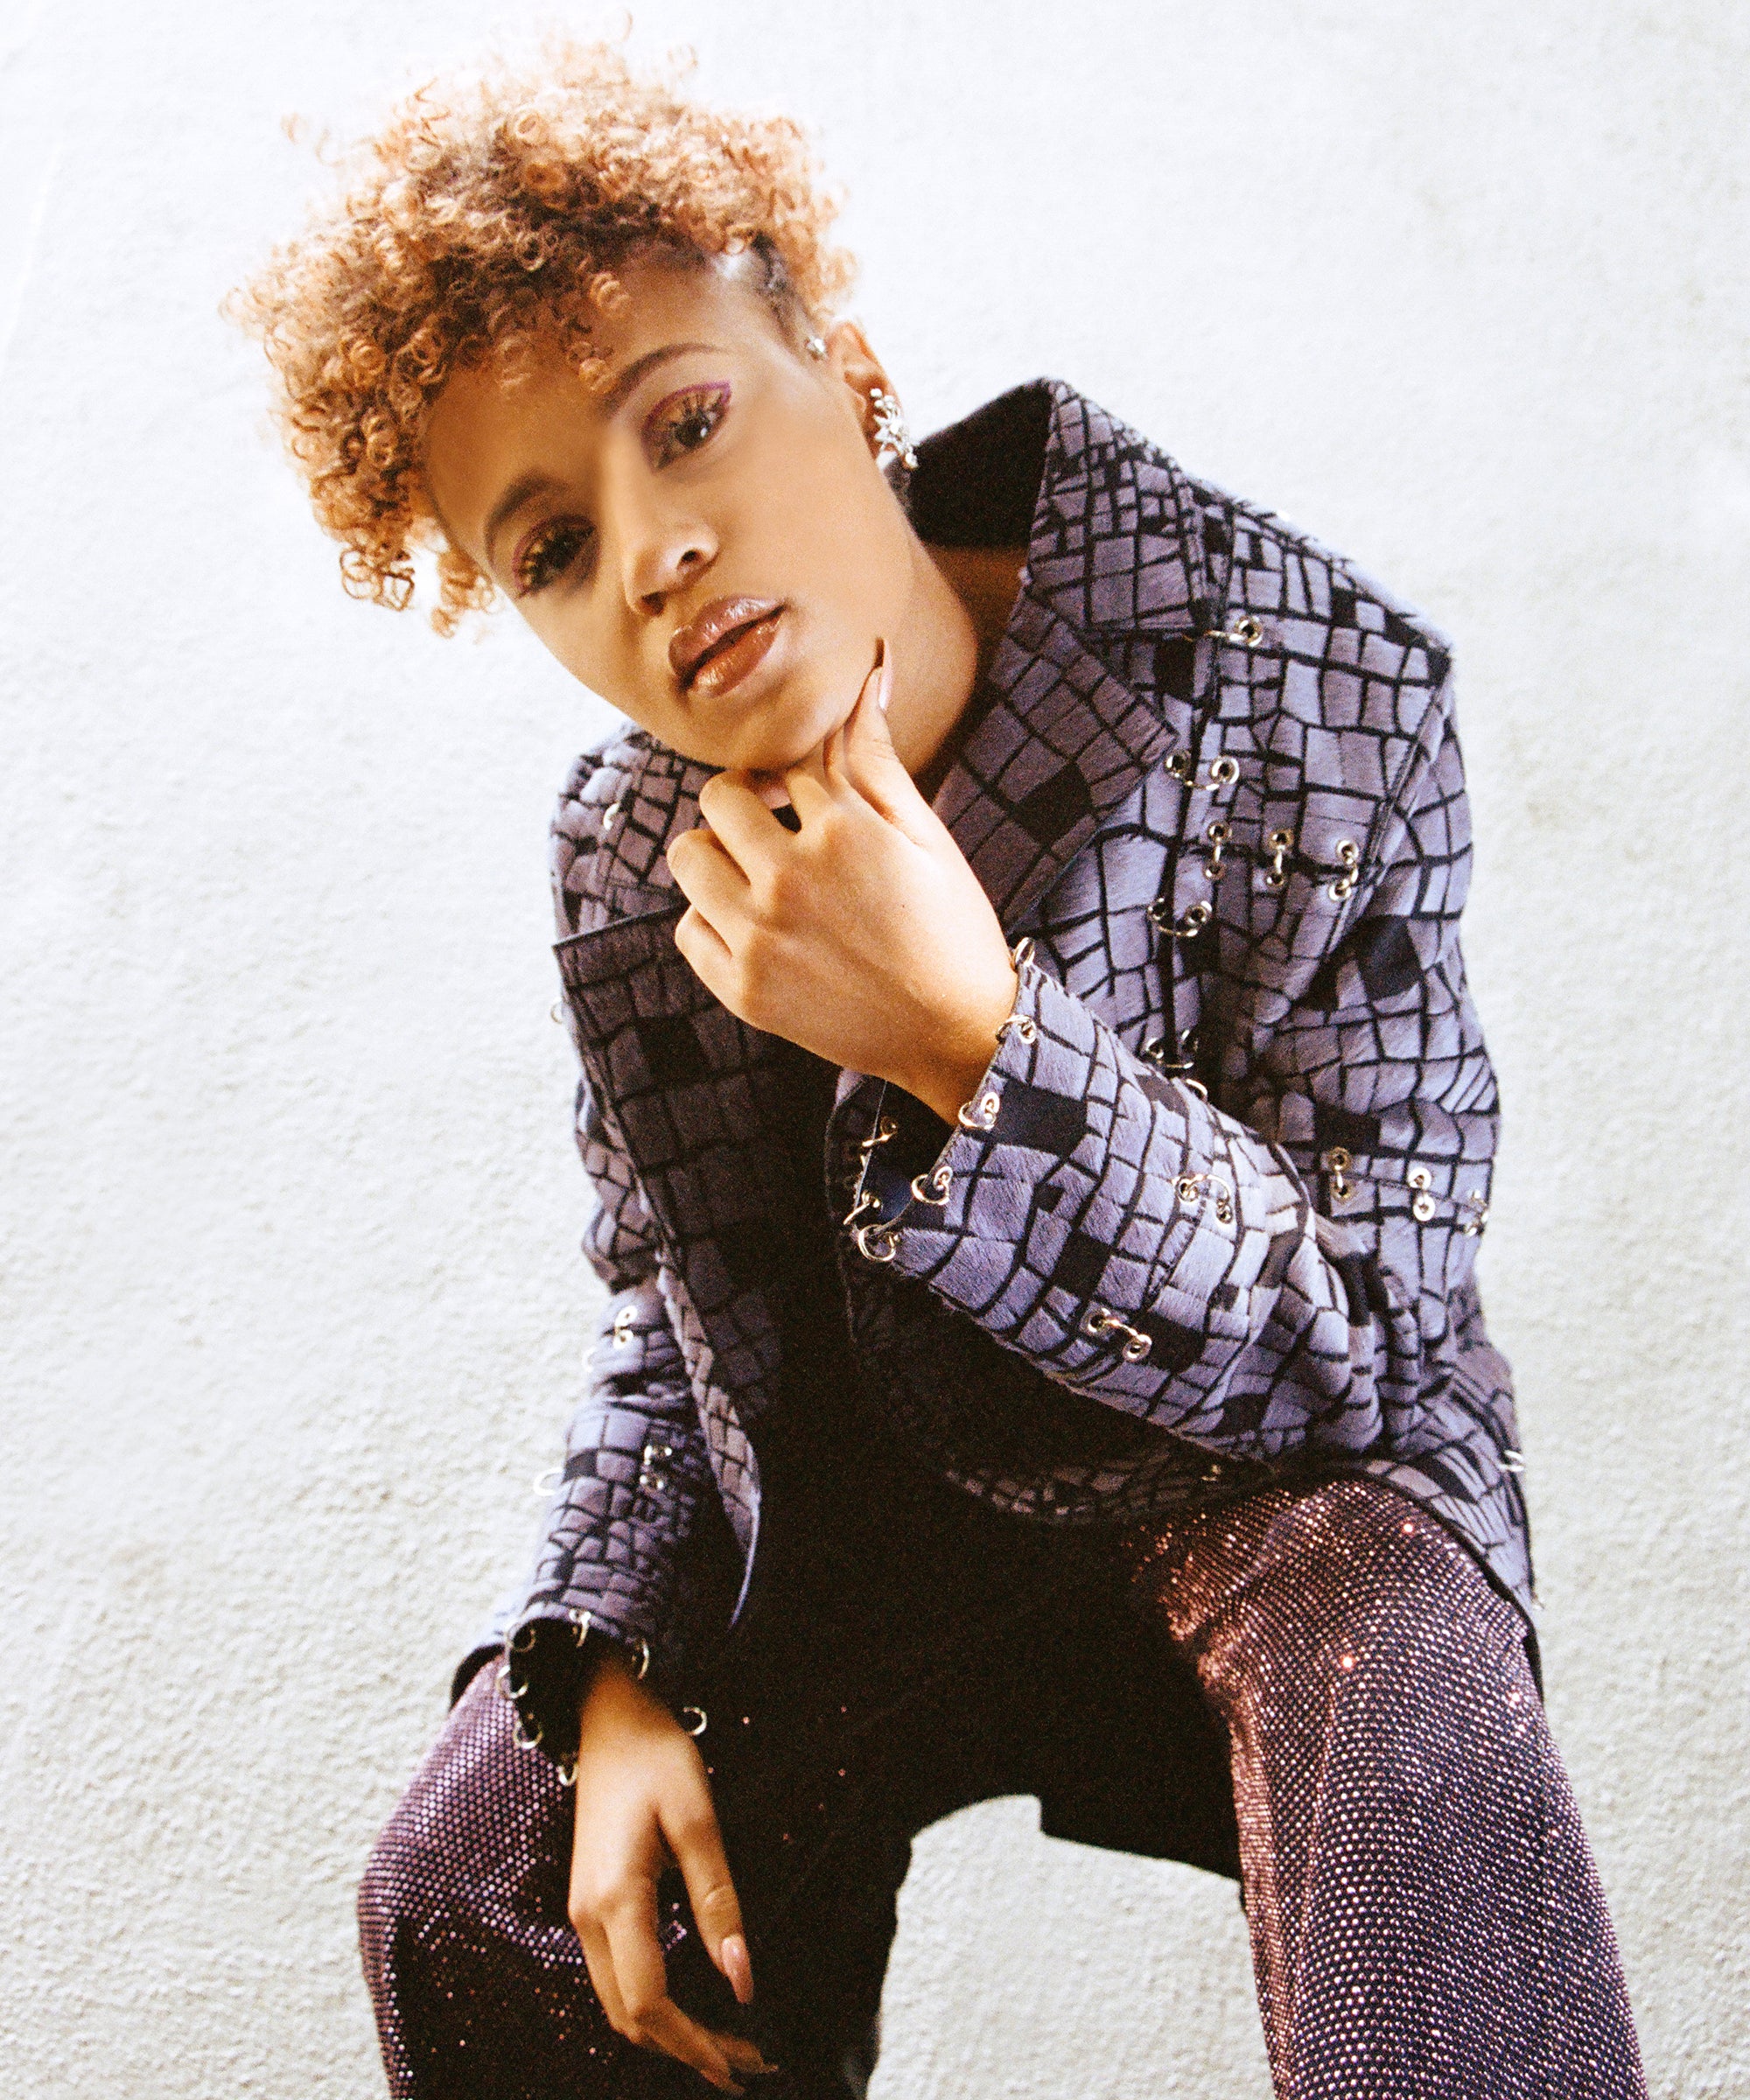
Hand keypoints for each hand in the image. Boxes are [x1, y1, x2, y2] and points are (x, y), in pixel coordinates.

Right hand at [569, 1654, 773, 2093]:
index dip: (693, 2043)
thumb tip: (743, 1978)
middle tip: (747, 2065)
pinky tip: (689, 2007)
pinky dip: (651, 2007)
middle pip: (630, 2017)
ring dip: (669, 2033)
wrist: (608, 1715)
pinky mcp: (589, 1903)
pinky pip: (614, 1978)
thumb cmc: (657, 1756)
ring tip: (727, 2045)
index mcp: (614, 1900)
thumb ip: (719, 1900)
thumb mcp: (698, 1819)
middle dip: (686, 2049)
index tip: (738, 2065)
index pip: (649, 2002)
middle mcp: (588, 1917)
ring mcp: (582, 1912)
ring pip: (619, 2003)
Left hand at [666, 648, 1018, 1122]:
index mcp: (841, 830)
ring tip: (758, 874)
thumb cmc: (950, 928)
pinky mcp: (744, 991)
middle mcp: (789, 880)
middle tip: (774, 824)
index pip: (786, 765)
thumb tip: (866, 673)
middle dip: (744, 801)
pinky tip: (756, 927)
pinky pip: (688, 930)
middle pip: (718, 799)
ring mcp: (760, 938)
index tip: (808, 796)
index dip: (796, 775)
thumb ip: (877, 759)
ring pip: (688, 858)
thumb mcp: (924, 836)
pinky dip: (712, 922)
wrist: (956, 1034)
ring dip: (716, 855)